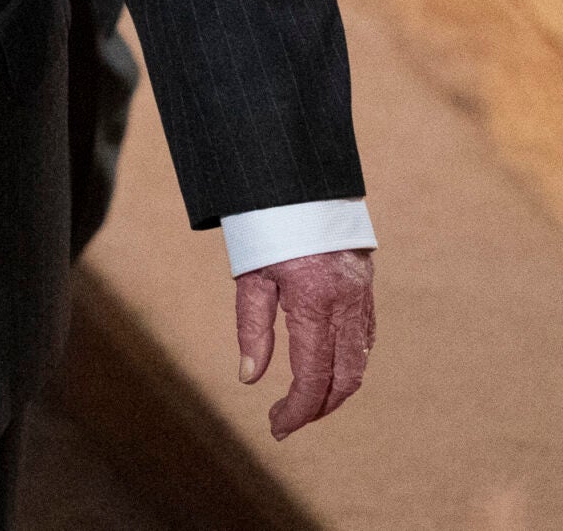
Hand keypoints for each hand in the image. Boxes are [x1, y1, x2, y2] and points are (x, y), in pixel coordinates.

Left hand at [235, 247, 373, 438]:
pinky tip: (326, 371)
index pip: (312, 375)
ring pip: (358, 363)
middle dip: (318, 408)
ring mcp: (362, 299)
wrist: (299, 188)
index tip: (277, 428)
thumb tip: (249, 379)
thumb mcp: (250, 279)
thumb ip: (252, 330)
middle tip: (288, 422)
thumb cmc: (267, 231)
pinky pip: (364, 340)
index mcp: (315, 304)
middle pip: (343, 379)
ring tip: (304, 405)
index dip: (297, 409)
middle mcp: (346, 306)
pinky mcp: (367, 292)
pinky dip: (348, 363)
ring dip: (335, 391)